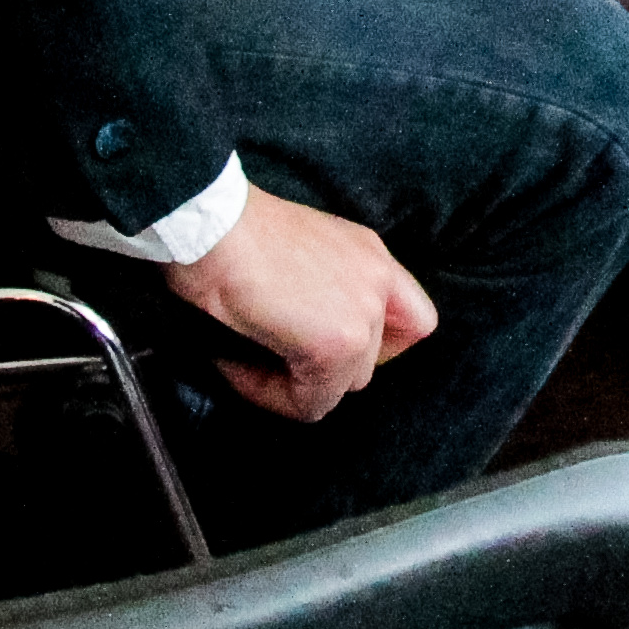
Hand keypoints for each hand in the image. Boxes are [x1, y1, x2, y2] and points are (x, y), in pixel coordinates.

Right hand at [166, 186, 437, 421]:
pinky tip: (237, 363)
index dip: (376, 350)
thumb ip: (325, 287)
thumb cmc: (232, 231)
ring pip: (338, 388)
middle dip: (319, 371)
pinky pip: (309, 403)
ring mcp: (364, 315)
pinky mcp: (337, 345)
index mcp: (371, 256)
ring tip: (246, 357)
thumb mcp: (298, 250)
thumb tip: (305, 337)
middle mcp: (378, 282)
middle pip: (367, 367)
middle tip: (269, 354)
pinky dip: (269, 396)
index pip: (416, 322)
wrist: (212, 224)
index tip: (323, 348)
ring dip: (291, 384)